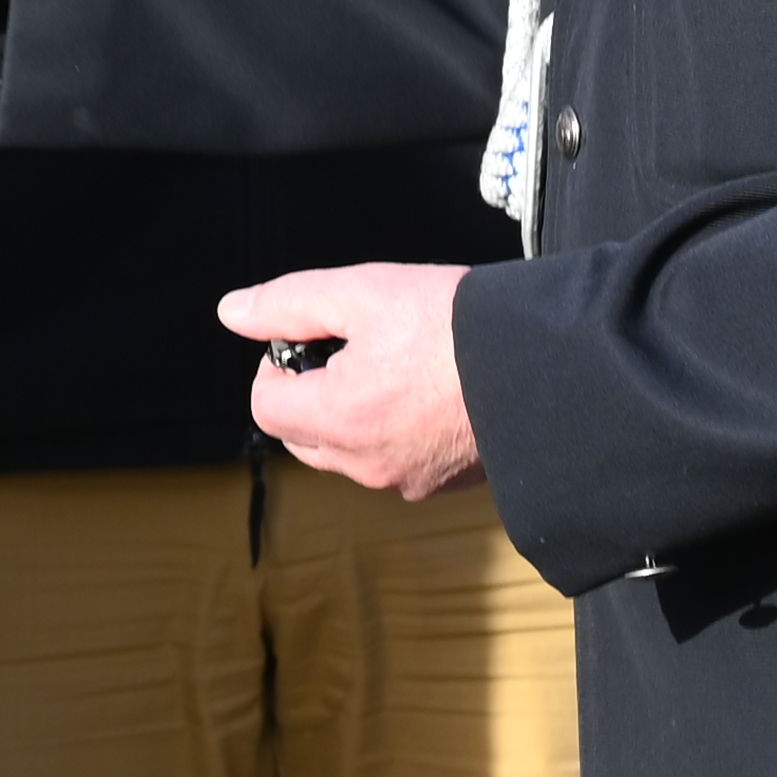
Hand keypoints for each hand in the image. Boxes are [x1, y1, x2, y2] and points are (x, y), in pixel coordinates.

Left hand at [224, 264, 485, 499]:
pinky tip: (430, 393)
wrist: (546, 362)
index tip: (318, 337)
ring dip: (353, 415)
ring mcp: (406, 481)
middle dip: (313, 393)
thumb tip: (231, 313)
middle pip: (302, 436)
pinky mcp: (441, 485)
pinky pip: (394, 463)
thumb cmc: (455, 323)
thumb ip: (288, 303)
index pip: (266, 406)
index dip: (280, 364)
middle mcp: (366, 464)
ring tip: (400, 367)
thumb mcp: (363, 292)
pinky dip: (396, 433)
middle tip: (358, 349)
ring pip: (347, 453)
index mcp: (338, 419)